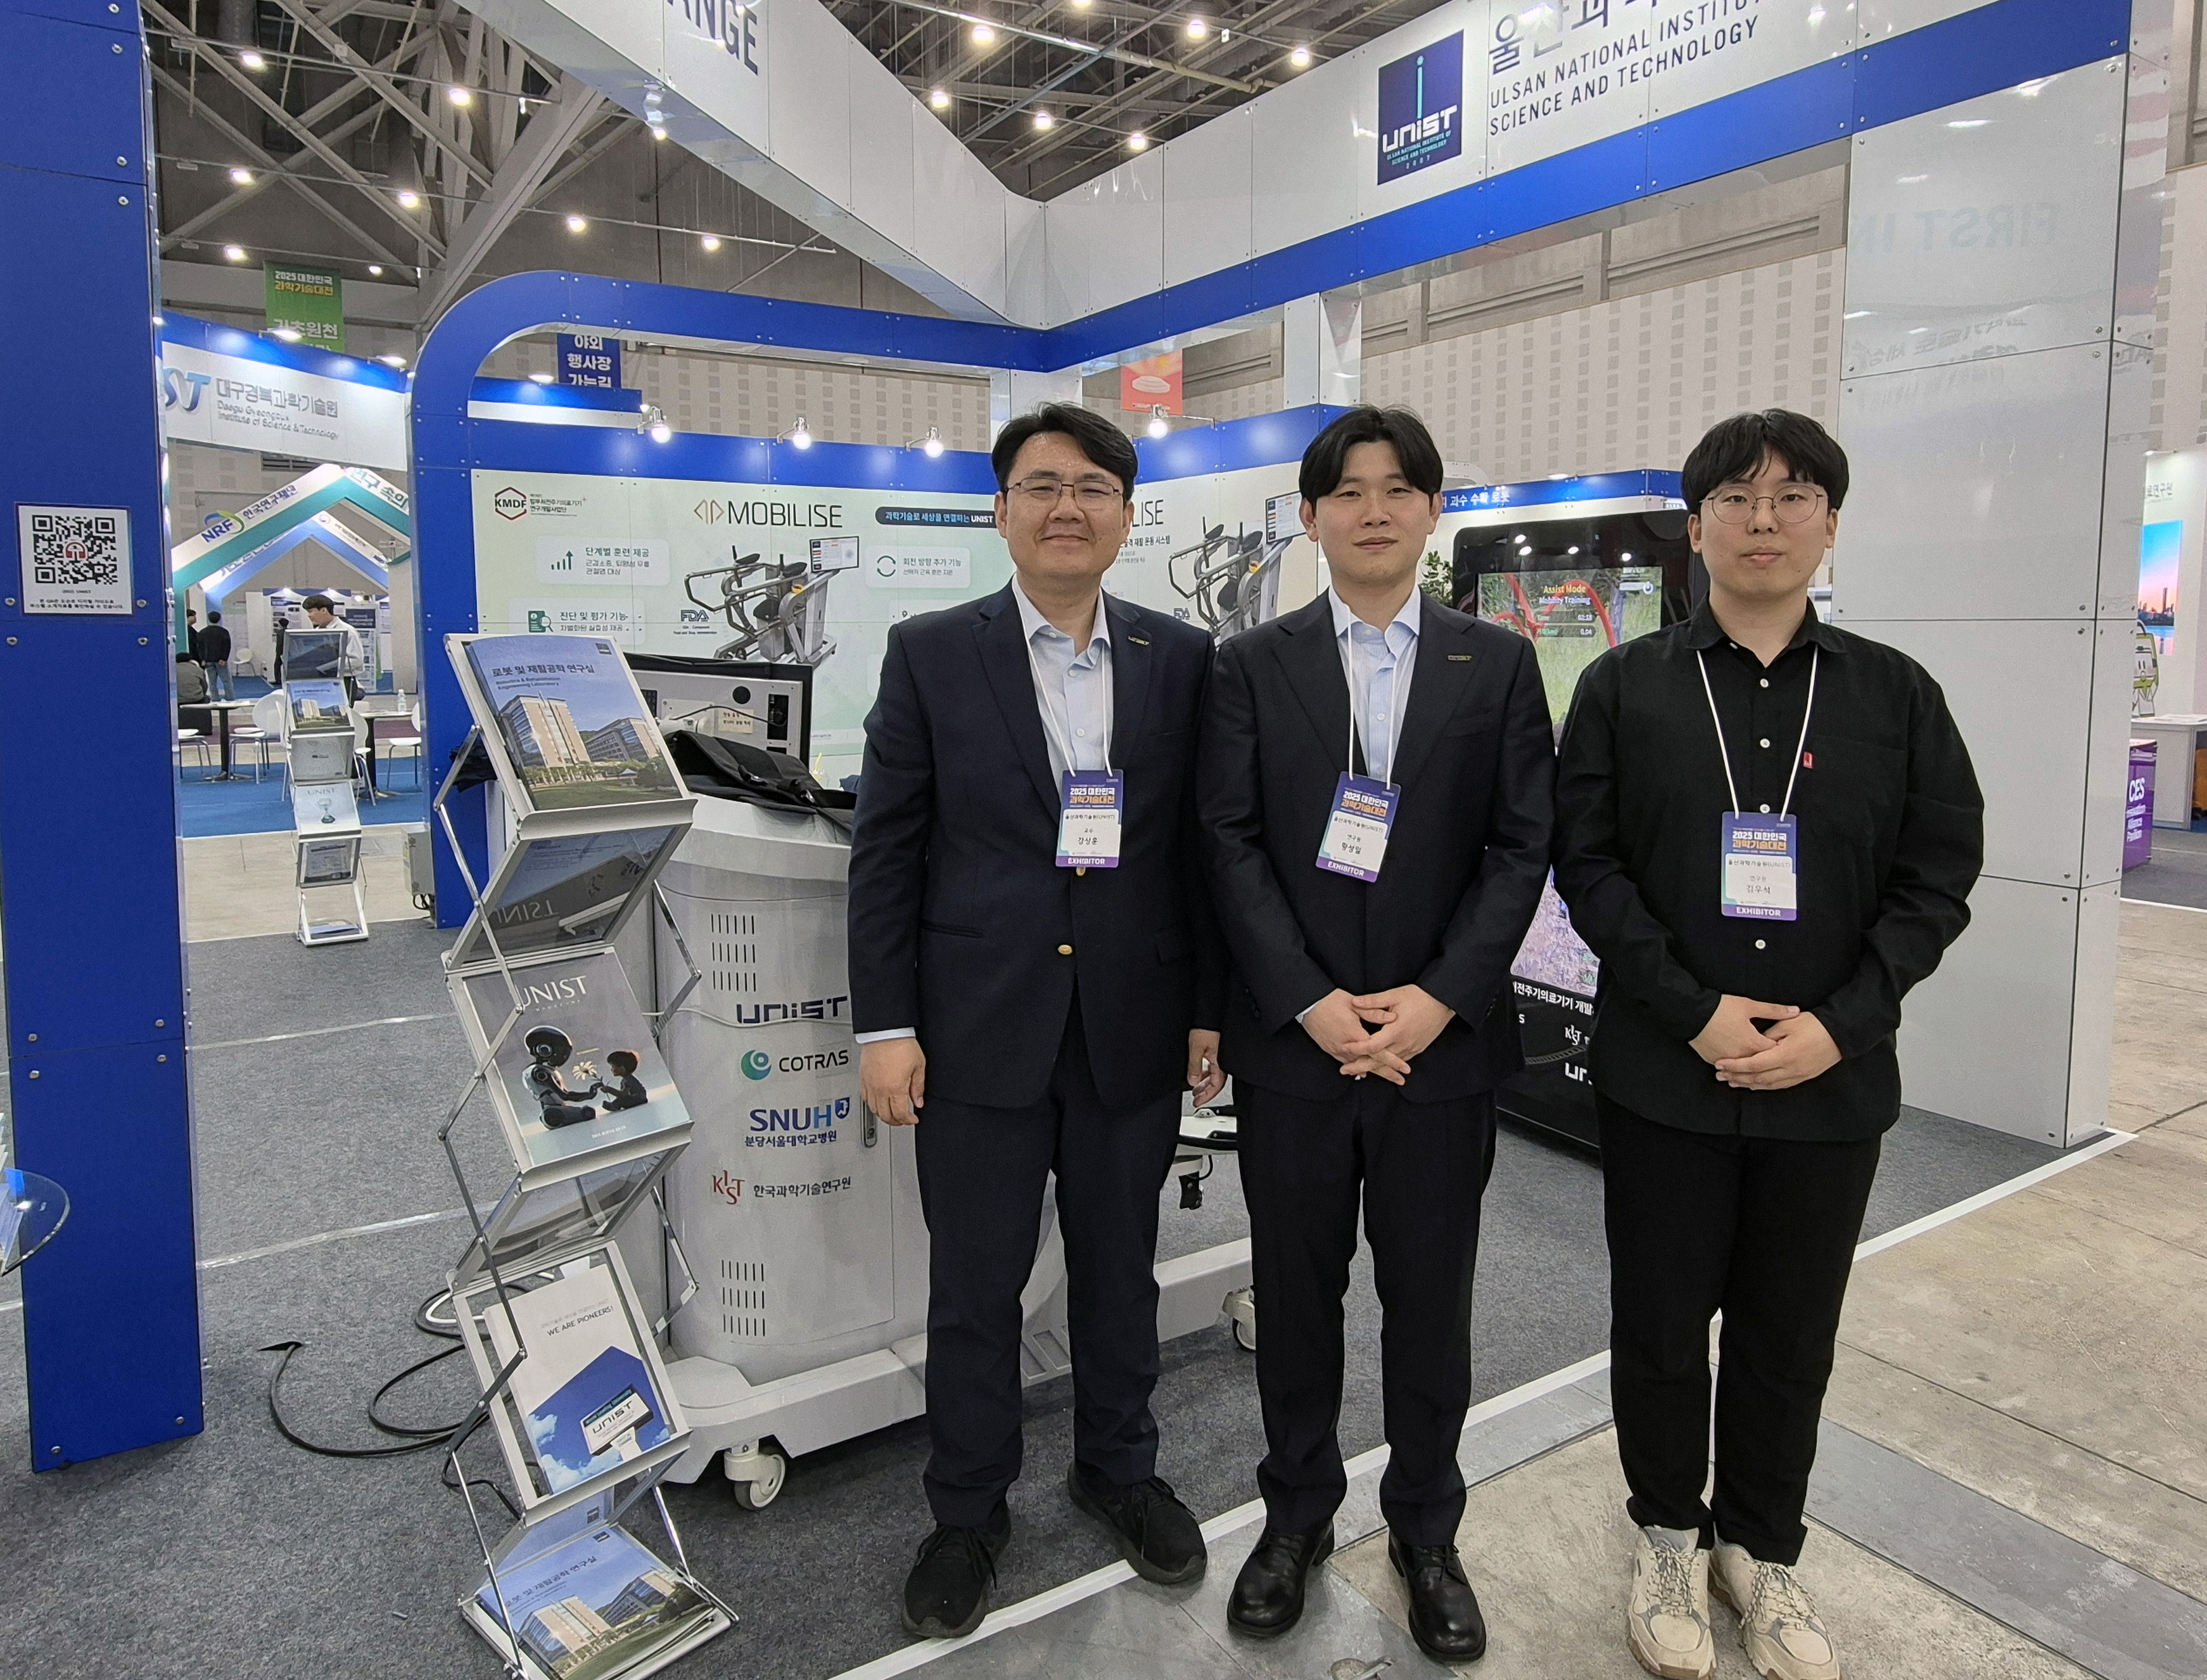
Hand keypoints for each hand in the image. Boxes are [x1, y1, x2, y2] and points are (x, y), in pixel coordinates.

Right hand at [861, 1038, 926, 1125]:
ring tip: (892, 1113)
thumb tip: (918, 1101)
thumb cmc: (902, 1044)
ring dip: (884, 1115)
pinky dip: (872, 1105)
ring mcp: (870, 1084)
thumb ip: (918, 1087)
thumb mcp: (918, 1066)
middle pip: (886, 1115)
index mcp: (895, 1088)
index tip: (913, 1119)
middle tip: (903, 1120)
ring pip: (874, 1109)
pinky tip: (879, 1102)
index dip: (908, 1120)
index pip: (900, 1114)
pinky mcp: (863, 1078)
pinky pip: (865, 1098)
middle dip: (896, 1121)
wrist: (886, 1032)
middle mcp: (880, 1089)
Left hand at [1186, 1030, 1225, 1105]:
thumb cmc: (1206, 1027)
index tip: (1198, 1102)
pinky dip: (1205, 1071)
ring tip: (1195, 1087)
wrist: (1210, 1012)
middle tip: (1196, 1098)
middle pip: (1216, 1082)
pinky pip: (1212, 1065)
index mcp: (1221, 1063)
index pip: (1216, 1086)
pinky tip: (1198, 1072)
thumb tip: (1193, 1081)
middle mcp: (1223, 1060)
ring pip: (1214, 1074)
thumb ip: (1195, 1067)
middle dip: (1205, 1091)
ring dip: (1204, 1081)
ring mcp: (1220, 1055)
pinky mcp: (1216, 1049)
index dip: (1207, 1096)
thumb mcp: (1196, 1048)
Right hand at [1302, 989, 1410, 1083]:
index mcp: (1355, 1034)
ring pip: (1358, 1066)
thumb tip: (1393, 1018)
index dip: (1393, 1061)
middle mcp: (1347, 1046)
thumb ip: (1374, 1012)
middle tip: (1401, 1080)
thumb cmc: (1331, 1000)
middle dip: (1387, 1073)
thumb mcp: (1354, 1004)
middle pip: (1370, 1064)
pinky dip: (1356, 1068)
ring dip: (1373, 1071)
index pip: (1378, 1052)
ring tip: (1388, 1077)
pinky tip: (1363, 1073)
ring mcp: (1337, 1050)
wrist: (1308, 1004)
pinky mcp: (1330, 1049)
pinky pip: (1346, 1063)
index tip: (1405, 1069)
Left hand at [1348, 985, 1456, 1079]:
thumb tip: (1354, 1002)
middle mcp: (1403, 1043)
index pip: (1372, 1045)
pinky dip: (1388, 1065)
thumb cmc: (1419, 997)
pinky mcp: (1418, 1049)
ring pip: (1389, 1063)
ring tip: (1358, 1071)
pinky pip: (1400, 1060)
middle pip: (1378, 1060)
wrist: (1444, 1002)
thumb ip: (1373, 1001)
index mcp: (1396, 1031)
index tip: (1343, 1047)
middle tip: (1344, 1070)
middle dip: (1360, 1066)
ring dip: (1373, 1067)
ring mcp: (1412, 1048)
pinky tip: (1380, 1066)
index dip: (1356, 1048)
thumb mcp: (1395, 995)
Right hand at [1690, 995, 1798, 1065]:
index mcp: (1754, 1043)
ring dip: (1751, 1071)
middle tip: (1778, 1063)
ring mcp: (1728, 1060)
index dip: (1782, 1050)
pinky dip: (1735, 1070)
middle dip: (1769, 1064)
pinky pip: (1729, 1069)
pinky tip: (1738, 1071)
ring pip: (1744, 1071)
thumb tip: (1796, 1011)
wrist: (1692, 1013)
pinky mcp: (1714, 1060)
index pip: (1775, 1052)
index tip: (1787, 1049)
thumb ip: (1774, 1010)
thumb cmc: (1721, 1008)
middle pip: (1761, 1065)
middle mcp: (1742, 1055)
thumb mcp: (1749, 1006)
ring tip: (1759, 1072)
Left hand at [1714, 1012, 1840, 1090]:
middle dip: (1737, 1077)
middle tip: (1720, 1075)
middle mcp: (1790, 1069)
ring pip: (1767, 1085)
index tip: (1720, 1064)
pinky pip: (1779, 1086)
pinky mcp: (1803, 1077)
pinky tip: (1753, 1085)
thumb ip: (1769, 1035)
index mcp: (1785, 1055)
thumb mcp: (1788, 1024)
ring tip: (1732, 1081)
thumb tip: (1754, 1043)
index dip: (1735, 1065)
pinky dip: (1764, 1086)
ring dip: (1748, 1084)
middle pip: (1758, 1078)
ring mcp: (1797, 1076)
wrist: (1840, 1034)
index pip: (1753, 1064)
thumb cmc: (1814, 1025)